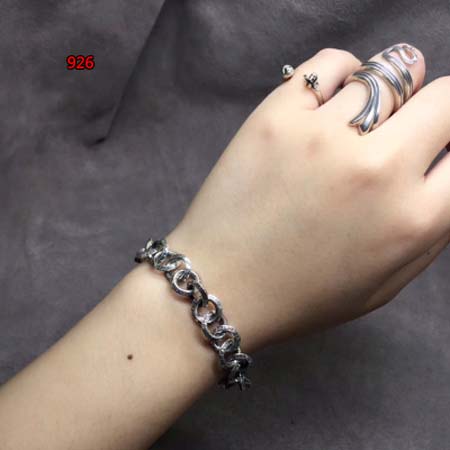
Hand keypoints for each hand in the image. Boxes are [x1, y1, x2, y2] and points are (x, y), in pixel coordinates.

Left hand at [167, 44, 449, 351]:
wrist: (223, 285)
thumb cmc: (303, 294)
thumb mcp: (385, 283)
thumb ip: (430, 227)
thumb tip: (445, 167)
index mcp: (412, 219)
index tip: (435, 149)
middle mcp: (375, 169)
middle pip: (444, 98)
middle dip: (436, 110)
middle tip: (410, 126)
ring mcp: (322, 136)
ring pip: (386, 77)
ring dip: (385, 95)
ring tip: (359, 121)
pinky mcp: (276, 115)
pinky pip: (332, 63)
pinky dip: (344, 73)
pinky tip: (331, 101)